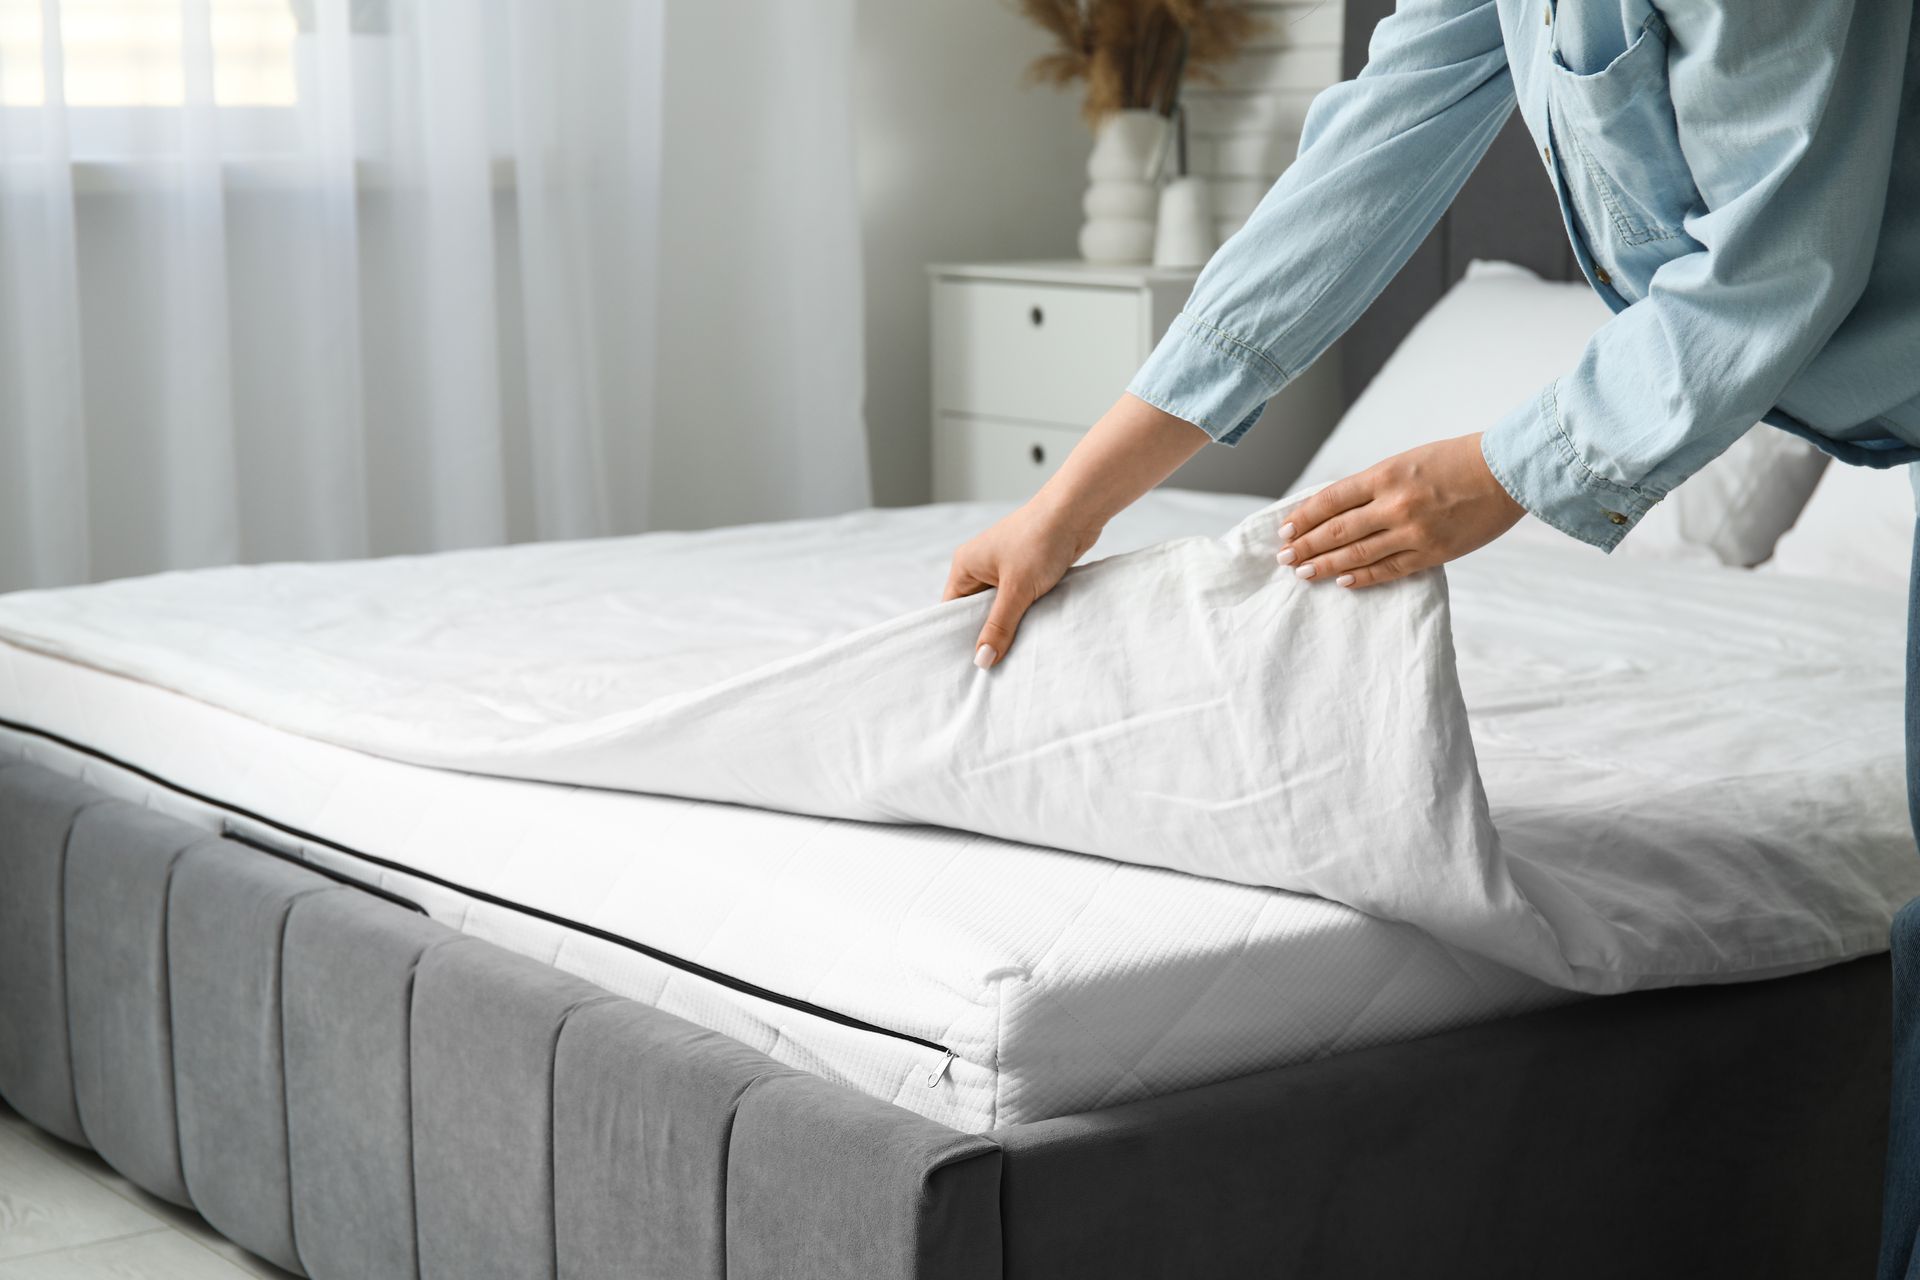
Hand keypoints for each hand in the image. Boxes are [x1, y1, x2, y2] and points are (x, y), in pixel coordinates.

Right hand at [943, 499, 1101, 667]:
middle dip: (987, 633)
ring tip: (1012, 652)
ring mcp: (1004, 568)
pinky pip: (1018, 600)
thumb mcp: (1016, 590)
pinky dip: (1024, 614)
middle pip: (976, 611)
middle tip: (992, 666)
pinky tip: (1031, 631)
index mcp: (965, 566)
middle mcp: (980, 566)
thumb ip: (999, 626)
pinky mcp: (1026, 570)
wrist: (1076, 512)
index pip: (952, 609)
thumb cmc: (1039, 540)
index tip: (968, 664)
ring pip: (1000, 607)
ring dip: (1008, 624)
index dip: (958, 636)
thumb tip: (982, 660)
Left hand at [1279, 433, 1524, 587]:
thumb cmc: (1456, 460)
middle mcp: (1395, 504)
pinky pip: (1388, 570)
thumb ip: (1374, 484)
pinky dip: (1362, 576)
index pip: (1331, 500)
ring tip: (1303, 572)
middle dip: (1306, 545)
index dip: (1304, 517)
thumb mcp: (1407, 460)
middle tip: (1284, 557)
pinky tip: (1342, 580)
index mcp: (1386, 475)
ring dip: (1325, 565)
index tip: (1285, 529)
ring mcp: (1413, 532)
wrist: (1507, 472)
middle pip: (1337, 530)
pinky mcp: (1432, 553)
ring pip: (1357, 554)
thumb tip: (1337, 508)